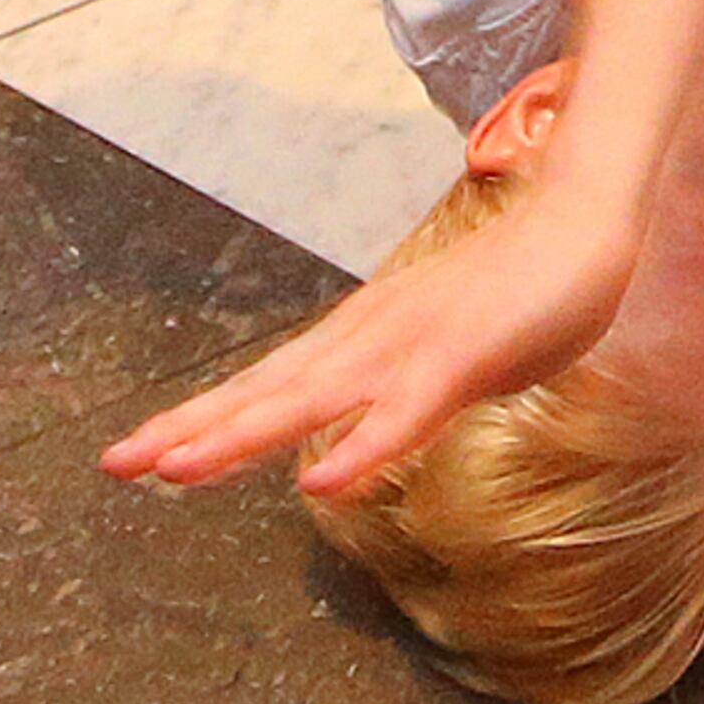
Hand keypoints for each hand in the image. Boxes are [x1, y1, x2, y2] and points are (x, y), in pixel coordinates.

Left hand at [103, 172, 639, 504]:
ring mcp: (412, 343)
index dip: (202, 421)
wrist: (586, 224)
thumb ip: (394, 399)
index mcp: (362, 342)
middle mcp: (369, 338)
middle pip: (268, 391)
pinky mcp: (462, 355)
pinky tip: (319, 480)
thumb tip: (352, 441)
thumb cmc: (517, 293)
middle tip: (117, 462)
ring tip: (178, 467)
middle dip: (192, 428)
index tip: (136, 454)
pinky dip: (359, 446)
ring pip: (313, 398)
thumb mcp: (442, 361)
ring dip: (242, 433)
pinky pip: (403, 411)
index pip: (267, 387)